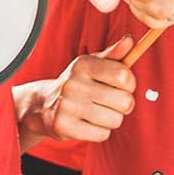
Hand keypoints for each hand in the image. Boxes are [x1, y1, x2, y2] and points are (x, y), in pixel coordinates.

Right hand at [16, 36, 135, 144]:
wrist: (43, 105)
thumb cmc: (77, 83)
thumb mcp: (93, 65)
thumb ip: (114, 54)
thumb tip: (130, 40)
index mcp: (83, 65)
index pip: (123, 76)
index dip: (130, 84)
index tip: (121, 85)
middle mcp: (74, 84)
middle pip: (125, 102)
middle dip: (124, 105)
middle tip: (110, 102)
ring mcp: (68, 106)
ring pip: (115, 120)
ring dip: (112, 119)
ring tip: (98, 112)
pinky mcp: (65, 126)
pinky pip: (102, 134)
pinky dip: (100, 131)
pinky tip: (89, 123)